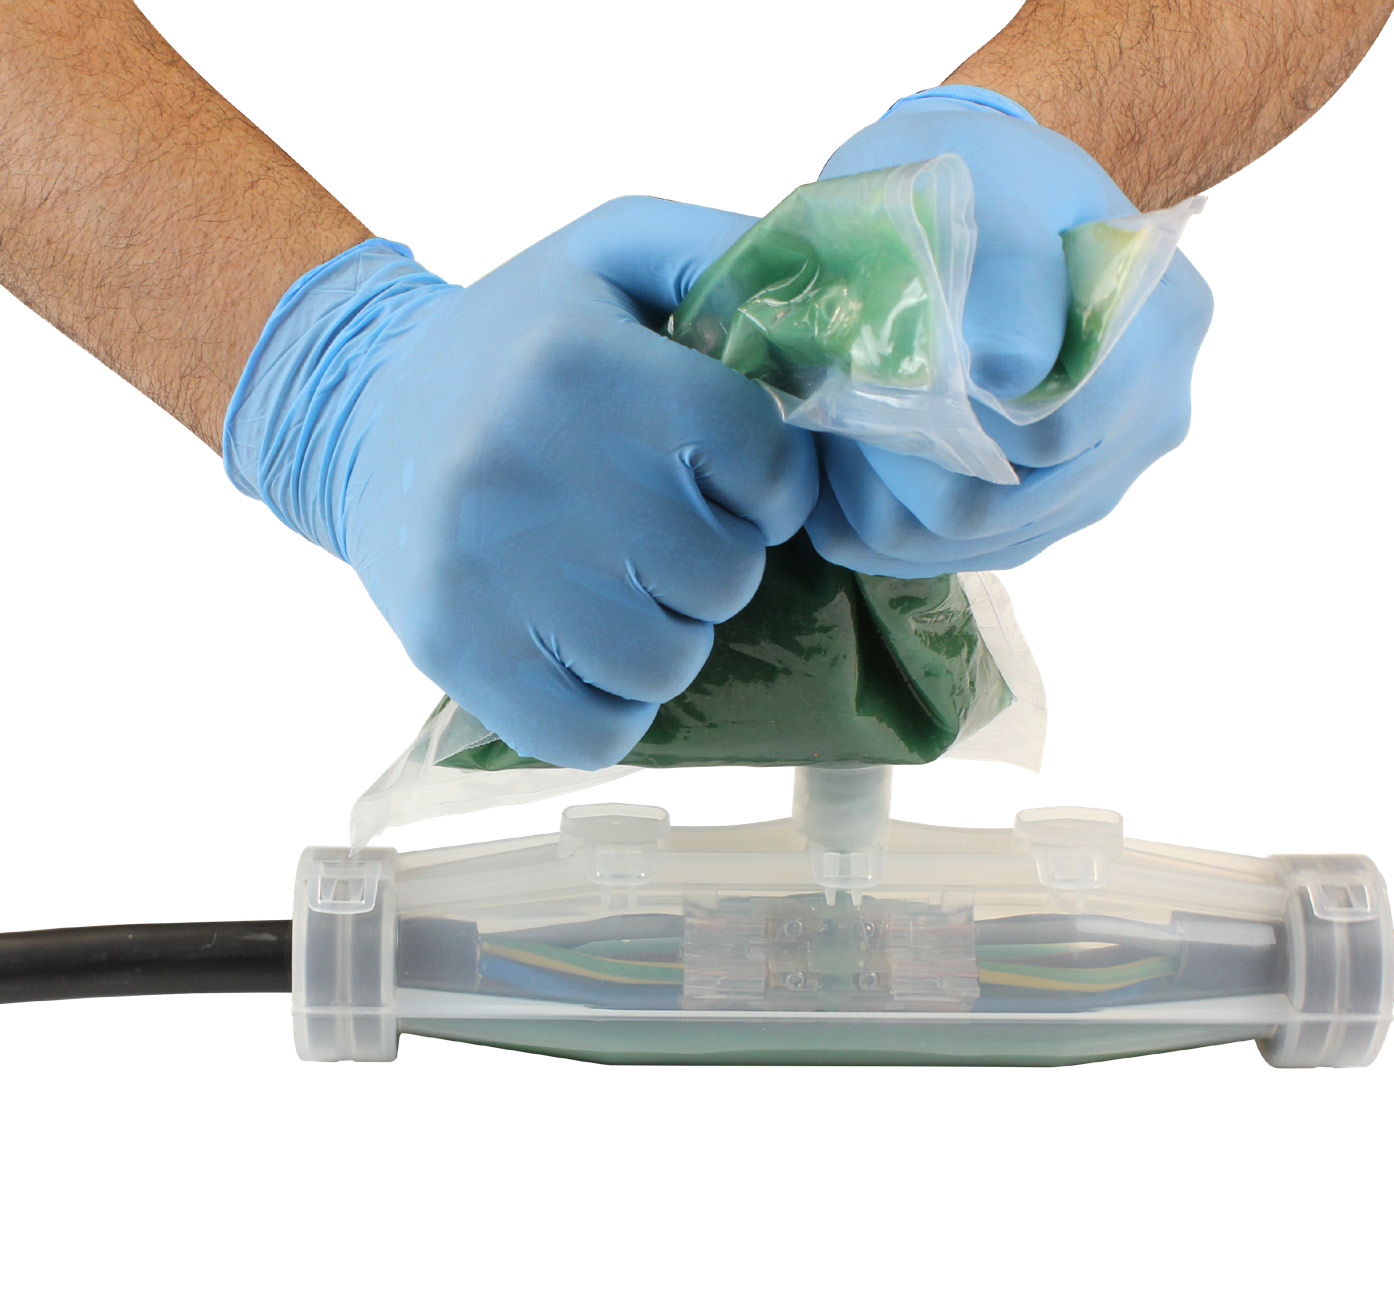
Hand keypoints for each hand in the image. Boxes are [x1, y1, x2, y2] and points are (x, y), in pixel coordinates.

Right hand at [224, 200, 817, 768]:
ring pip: (667, 661)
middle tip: (666, 531)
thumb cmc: (521, 340)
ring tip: (625, 586)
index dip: (771, 484)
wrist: (360, 412)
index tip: (734, 480)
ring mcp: (483, 570)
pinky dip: (613, 707)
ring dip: (670, 635)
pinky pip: (594, 735)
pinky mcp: (452, 650)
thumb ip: (721, 255)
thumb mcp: (612, 251)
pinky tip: (589, 650)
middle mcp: (529, 466)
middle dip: (717, 560)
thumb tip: (828, 306)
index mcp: (582, 362)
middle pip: (722, 575)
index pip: (761, 461)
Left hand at [803, 87, 1211, 574]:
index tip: (854, 369)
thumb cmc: (973, 172)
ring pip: (970, 546)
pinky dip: (890, 526)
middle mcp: (1152, 414)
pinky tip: (843, 473)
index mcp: (1158, 324)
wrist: (984, 193)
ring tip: (825, 433)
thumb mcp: (978, 177)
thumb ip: (1001, 265)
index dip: (930, 419)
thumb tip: (1009, 373)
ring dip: (877, 502)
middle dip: (888, 467)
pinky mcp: (1055, 510)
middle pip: (997, 509)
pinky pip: (964, 555)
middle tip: (819, 408)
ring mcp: (1106, 473)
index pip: (1040, 433)